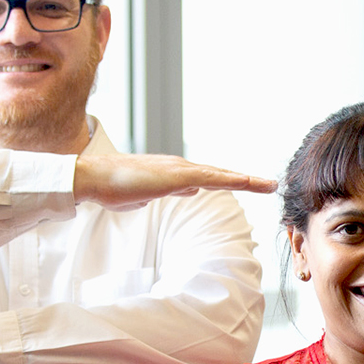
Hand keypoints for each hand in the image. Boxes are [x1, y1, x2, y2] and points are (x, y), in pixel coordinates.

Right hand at [74, 152, 276, 210]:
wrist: (94, 178)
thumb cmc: (114, 188)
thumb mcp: (146, 195)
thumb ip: (167, 192)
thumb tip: (186, 191)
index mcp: (174, 174)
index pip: (209, 180)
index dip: (229, 183)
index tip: (247, 185)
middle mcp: (180, 168)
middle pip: (221, 175)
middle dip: (246, 180)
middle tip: (269, 185)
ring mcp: (180, 170)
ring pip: (221, 175)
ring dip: (246, 180)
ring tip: (269, 185)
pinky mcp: (176, 175)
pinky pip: (211, 178)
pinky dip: (231, 179)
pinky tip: (248, 182)